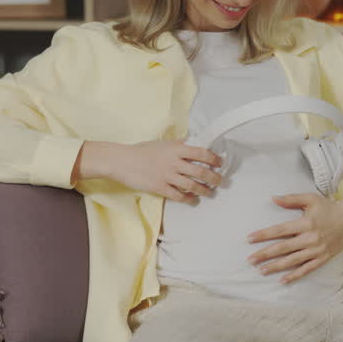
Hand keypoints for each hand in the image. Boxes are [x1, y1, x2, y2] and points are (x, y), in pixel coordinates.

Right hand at [83, 140, 221, 204]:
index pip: (202, 153)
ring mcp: (168, 176)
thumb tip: (193, 141)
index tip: (220, 164)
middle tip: (220, 181)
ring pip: (192, 186)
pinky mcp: (160, 187)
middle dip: (214, 178)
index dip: (214, 159)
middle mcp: (175, 162)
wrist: (122, 161)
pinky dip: (188, 199)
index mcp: (177, 149)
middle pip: (201, 172)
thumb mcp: (163, 143)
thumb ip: (179, 143)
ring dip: (204, 190)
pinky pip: (179, 196)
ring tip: (210, 192)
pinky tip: (193, 200)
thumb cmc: (142, 150)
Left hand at [248, 194, 342, 283]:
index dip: (263, 234)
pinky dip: (294, 276)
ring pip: (292, 261)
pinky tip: (282, 280)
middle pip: (283, 248)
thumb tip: (273, 198)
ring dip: (275, 266)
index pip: (280, 230)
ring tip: (261, 270)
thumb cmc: (329, 208)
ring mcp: (316, 250)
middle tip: (250, 260)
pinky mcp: (322, 258)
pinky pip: (306, 269)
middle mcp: (310, 238)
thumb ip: (291, 199)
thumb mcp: (310, 199)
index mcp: (305, 223)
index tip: (249, 239)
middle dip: (264, 254)